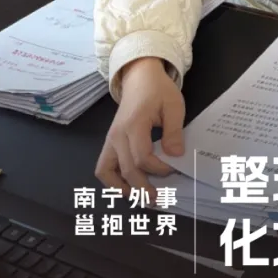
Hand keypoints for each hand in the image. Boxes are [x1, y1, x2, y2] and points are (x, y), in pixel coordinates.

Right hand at [95, 57, 184, 197]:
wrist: (140, 78)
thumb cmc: (159, 91)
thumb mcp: (174, 106)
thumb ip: (173, 131)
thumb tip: (175, 155)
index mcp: (134, 125)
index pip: (141, 157)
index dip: (158, 169)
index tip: (174, 169)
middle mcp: (117, 135)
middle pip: (126, 169)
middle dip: (143, 187)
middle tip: (159, 199)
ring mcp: (110, 140)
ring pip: (107, 171)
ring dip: (122, 188)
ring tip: (141, 198)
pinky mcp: (109, 142)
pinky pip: (103, 166)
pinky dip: (112, 180)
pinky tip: (127, 188)